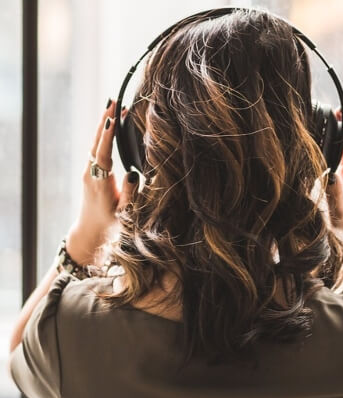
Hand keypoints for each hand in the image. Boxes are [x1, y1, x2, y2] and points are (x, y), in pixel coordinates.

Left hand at [65, 99, 139, 265]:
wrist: (90, 231)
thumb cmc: (110, 223)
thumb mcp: (124, 213)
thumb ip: (130, 193)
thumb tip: (132, 172)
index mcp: (100, 182)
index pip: (103, 154)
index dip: (108, 136)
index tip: (113, 118)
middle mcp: (91, 174)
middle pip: (96, 142)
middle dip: (104, 120)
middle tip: (113, 100)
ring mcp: (89, 171)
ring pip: (95, 143)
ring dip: (103, 124)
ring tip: (113, 106)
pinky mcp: (91, 172)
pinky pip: (96, 148)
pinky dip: (103, 134)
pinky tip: (109, 125)